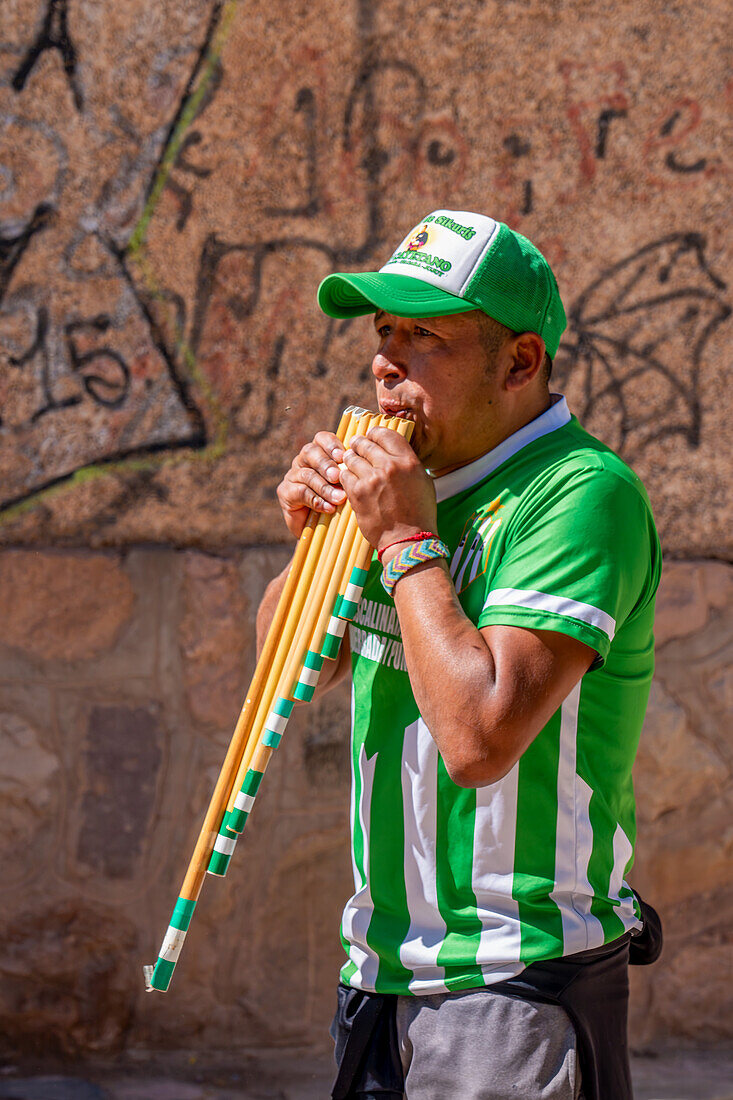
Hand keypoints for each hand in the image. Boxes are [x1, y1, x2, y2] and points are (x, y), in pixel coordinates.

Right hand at [276, 431, 346, 537]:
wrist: (322, 529)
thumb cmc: (340, 503)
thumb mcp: (348, 486)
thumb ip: (351, 474)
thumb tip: (363, 468)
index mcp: (319, 452)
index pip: (322, 438)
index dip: (331, 445)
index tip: (343, 456)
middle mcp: (303, 461)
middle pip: (310, 452)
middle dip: (326, 464)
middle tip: (338, 476)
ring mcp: (292, 476)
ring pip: (307, 474)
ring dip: (325, 487)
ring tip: (339, 498)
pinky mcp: (285, 492)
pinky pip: (300, 492)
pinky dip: (316, 500)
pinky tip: (329, 508)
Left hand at [340, 427, 437, 552]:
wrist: (408, 540)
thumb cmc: (419, 513)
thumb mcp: (423, 482)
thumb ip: (408, 463)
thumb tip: (394, 452)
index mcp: (408, 461)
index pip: (386, 433)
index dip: (375, 434)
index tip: (370, 437)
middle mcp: (390, 467)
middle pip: (365, 444)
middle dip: (358, 445)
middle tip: (355, 447)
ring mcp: (371, 479)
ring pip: (351, 458)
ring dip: (350, 460)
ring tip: (351, 463)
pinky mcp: (357, 493)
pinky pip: (344, 475)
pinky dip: (345, 476)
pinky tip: (349, 480)